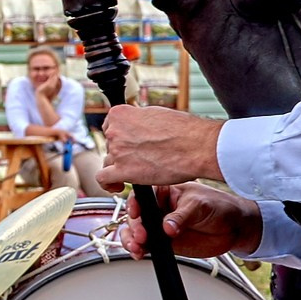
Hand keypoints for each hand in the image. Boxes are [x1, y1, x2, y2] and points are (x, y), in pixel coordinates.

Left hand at [97, 104, 224, 188]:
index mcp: (120, 114)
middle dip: (124, 151)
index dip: (122, 135)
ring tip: (137, 170)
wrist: (197, 146)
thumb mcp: (155, 114)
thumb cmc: (184, 130)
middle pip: (110, 145)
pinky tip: (118, 186)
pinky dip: (108, 184)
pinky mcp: (123, 171)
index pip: (110, 126)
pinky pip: (103, 179)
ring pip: (109, 161)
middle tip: (142, 155)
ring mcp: (117, 151)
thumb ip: (138, 120)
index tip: (131, 141)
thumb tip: (135, 126)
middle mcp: (115, 131)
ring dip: (120, 166)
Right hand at [113, 182, 262, 260]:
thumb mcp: (200, 206)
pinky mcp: (163, 241)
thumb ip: (182, 216)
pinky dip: (138, 249)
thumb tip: (167, 226)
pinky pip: (144, 245)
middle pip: (135, 215)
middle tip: (141, 235)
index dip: (135, 203)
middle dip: (134, 226)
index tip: (135, 213)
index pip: (143, 194)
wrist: (234, 228)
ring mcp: (159, 225)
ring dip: (131, 239)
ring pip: (134, 231)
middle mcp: (159, 207)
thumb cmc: (219, 207)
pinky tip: (139, 252)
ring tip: (137, 246)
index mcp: (165, 191)